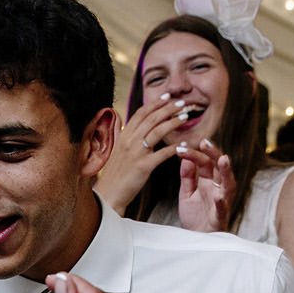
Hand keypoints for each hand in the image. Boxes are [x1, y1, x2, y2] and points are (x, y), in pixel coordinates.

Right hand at [94, 97, 193, 213]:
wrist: (108, 195)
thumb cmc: (114, 175)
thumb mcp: (116, 150)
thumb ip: (122, 135)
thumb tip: (124, 121)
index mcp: (124, 136)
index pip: (141, 113)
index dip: (155, 103)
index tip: (167, 97)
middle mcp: (129, 141)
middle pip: (152, 118)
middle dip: (168, 108)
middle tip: (181, 103)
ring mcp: (136, 153)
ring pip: (158, 131)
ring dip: (173, 122)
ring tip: (185, 117)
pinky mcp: (144, 166)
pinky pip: (163, 154)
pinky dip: (175, 148)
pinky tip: (185, 145)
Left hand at [177, 139, 233, 232]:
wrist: (197, 239)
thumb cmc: (195, 216)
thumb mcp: (187, 194)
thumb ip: (187, 177)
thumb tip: (185, 159)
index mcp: (209, 181)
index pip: (205, 162)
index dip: (194, 153)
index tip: (181, 146)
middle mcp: (217, 188)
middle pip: (219, 167)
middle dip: (213, 153)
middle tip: (205, 142)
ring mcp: (221, 201)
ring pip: (228, 184)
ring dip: (226, 172)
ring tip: (223, 159)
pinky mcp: (219, 217)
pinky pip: (222, 209)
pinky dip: (221, 202)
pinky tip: (219, 197)